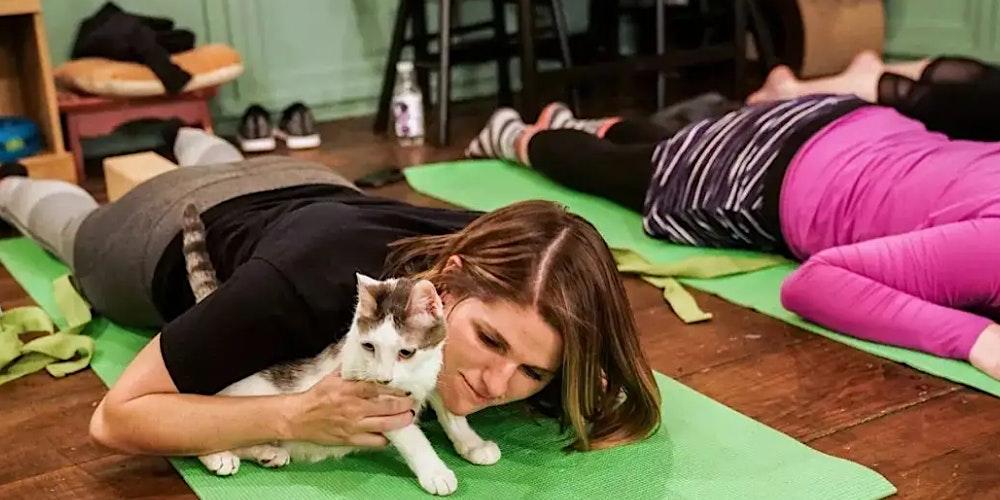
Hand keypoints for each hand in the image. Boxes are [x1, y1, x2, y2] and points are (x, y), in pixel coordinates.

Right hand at [282, 373, 413, 446]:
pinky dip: (386, 438)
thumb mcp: (333, 377)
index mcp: (350, 390)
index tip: (407, 389)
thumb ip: (350, 370)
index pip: (379, 389)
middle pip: (387, 407)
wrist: (298, 418)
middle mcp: (354, 408)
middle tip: (413, 403)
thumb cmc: (316, 396)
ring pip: (385, 425)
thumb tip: (364, 358)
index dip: (397, 390)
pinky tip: (390, 433)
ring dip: (400, 422)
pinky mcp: (351, 440)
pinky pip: (375, 442)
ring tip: (409, 417)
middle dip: (405, 406)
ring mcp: (354, 426)